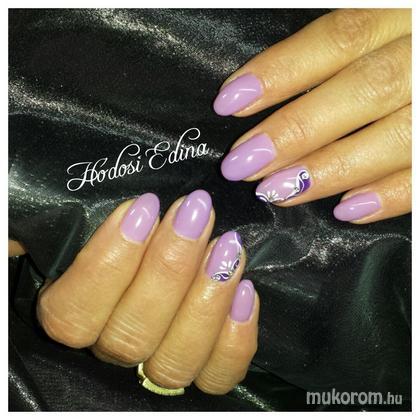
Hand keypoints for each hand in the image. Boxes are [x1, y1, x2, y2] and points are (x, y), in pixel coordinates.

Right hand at [36, 190, 257, 393]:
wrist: (166, 250)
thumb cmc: (114, 234)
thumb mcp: (66, 228)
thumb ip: (47, 231)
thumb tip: (31, 224)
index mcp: (72, 318)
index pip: (73, 313)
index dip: (108, 262)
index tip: (143, 207)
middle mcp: (113, 351)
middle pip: (133, 334)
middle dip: (170, 267)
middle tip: (195, 211)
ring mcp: (159, 364)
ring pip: (176, 360)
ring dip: (206, 300)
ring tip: (228, 246)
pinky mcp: (203, 367)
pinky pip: (218, 375)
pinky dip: (235, 338)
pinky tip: (245, 289)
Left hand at [215, 9, 410, 223]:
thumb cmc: (412, 41)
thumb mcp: (387, 22)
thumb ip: (341, 51)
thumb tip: (266, 90)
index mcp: (407, 11)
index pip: (338, 39)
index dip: (281, 72)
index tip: (229, 102)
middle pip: (362, 91)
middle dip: (296, 132)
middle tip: (241, 165)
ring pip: (397, 137)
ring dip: (331, 169)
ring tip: (276, 192)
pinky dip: (392, 195)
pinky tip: (346, 211)